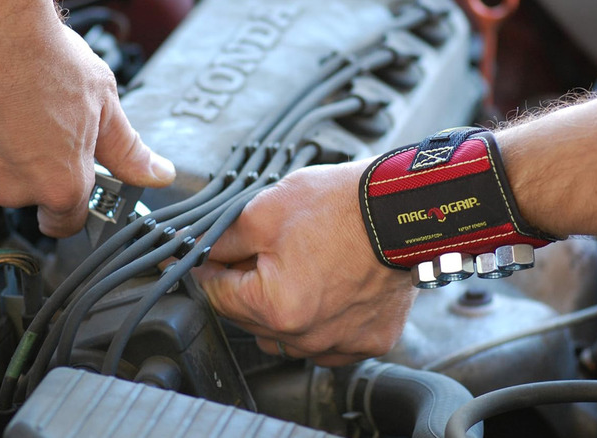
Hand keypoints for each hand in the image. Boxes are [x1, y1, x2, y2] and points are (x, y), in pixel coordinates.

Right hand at [0, 1, 174, 236]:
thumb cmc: (47, 60)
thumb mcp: (105, 107)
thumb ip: (129, 151)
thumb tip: (157, 174)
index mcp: (60, 185)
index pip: (68, 223)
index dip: (75, 210)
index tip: (76, 196)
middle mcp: (14, 188)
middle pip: (31, 195)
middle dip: (41, 170)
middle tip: (47, 130)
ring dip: (5, 154)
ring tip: (17, 112)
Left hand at [194, 160, 415, 366]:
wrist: (401, 209)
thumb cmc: (342, 207)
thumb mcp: (265, 211)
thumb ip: (221, 238)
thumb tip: (195, 250)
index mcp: (276, 308)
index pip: (218, 297)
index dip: (209, 270)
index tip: (208, 258)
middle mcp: (308, 338)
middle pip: (252, 319)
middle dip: (248, 287)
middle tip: (260, 253)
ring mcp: (342, 344)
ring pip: (288, 337)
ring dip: (282, 310)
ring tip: (298, 269)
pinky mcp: (370, 341)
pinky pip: (329, 343)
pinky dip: (322, 322)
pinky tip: (327, 291)